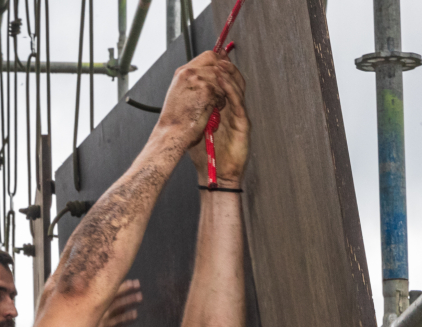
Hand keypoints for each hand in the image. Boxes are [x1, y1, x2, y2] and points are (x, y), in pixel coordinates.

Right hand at [93, 279, 141, 326]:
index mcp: (94, 302)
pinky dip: (127, 317)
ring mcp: (100, 318)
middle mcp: (97, 308)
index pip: (109, 291)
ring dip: (128, 300)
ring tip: (140, 297)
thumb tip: (124, 307)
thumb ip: (110, 313)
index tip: (132, 282)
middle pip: (113, 295)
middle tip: (138, 284)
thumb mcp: (98, 320)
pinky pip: (117, 322)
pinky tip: (135, 315)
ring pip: (116, 306)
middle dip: (125, 289)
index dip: (121, 286)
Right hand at [157, 51, 234, 150]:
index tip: (224, 72)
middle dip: (223, 78)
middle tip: (220, 92)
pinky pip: (222, 92)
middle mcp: (189, 73)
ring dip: (221, 93)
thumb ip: (194, 81)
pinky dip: (220, 103)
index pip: (208, 56)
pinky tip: (212, 111)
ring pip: (221, 79)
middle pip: (218, 65)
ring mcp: (198, 80)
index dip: (220, 62)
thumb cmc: (175, 120)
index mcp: (182, 72)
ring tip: (213, 105)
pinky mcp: (207, 91)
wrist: (171, 134)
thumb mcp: (181, 94)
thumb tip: (209, 75)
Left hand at [188, 56, 248, 185]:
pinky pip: (238, 102)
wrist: (216, 175)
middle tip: (215, 56)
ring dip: (228, 74)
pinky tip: (222, 81)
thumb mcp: (195, 127)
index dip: (217, 68)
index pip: (222, 82)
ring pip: (238, 87)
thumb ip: (192, 111)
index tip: (209, 57)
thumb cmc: (206, 154)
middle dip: (224, 66)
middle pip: (233, 80)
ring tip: (218, 64)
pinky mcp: (243, 123)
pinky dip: (230, 89)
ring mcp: (239, 115)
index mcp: (222, 108)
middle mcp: (232, 109)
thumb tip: (178, 96)